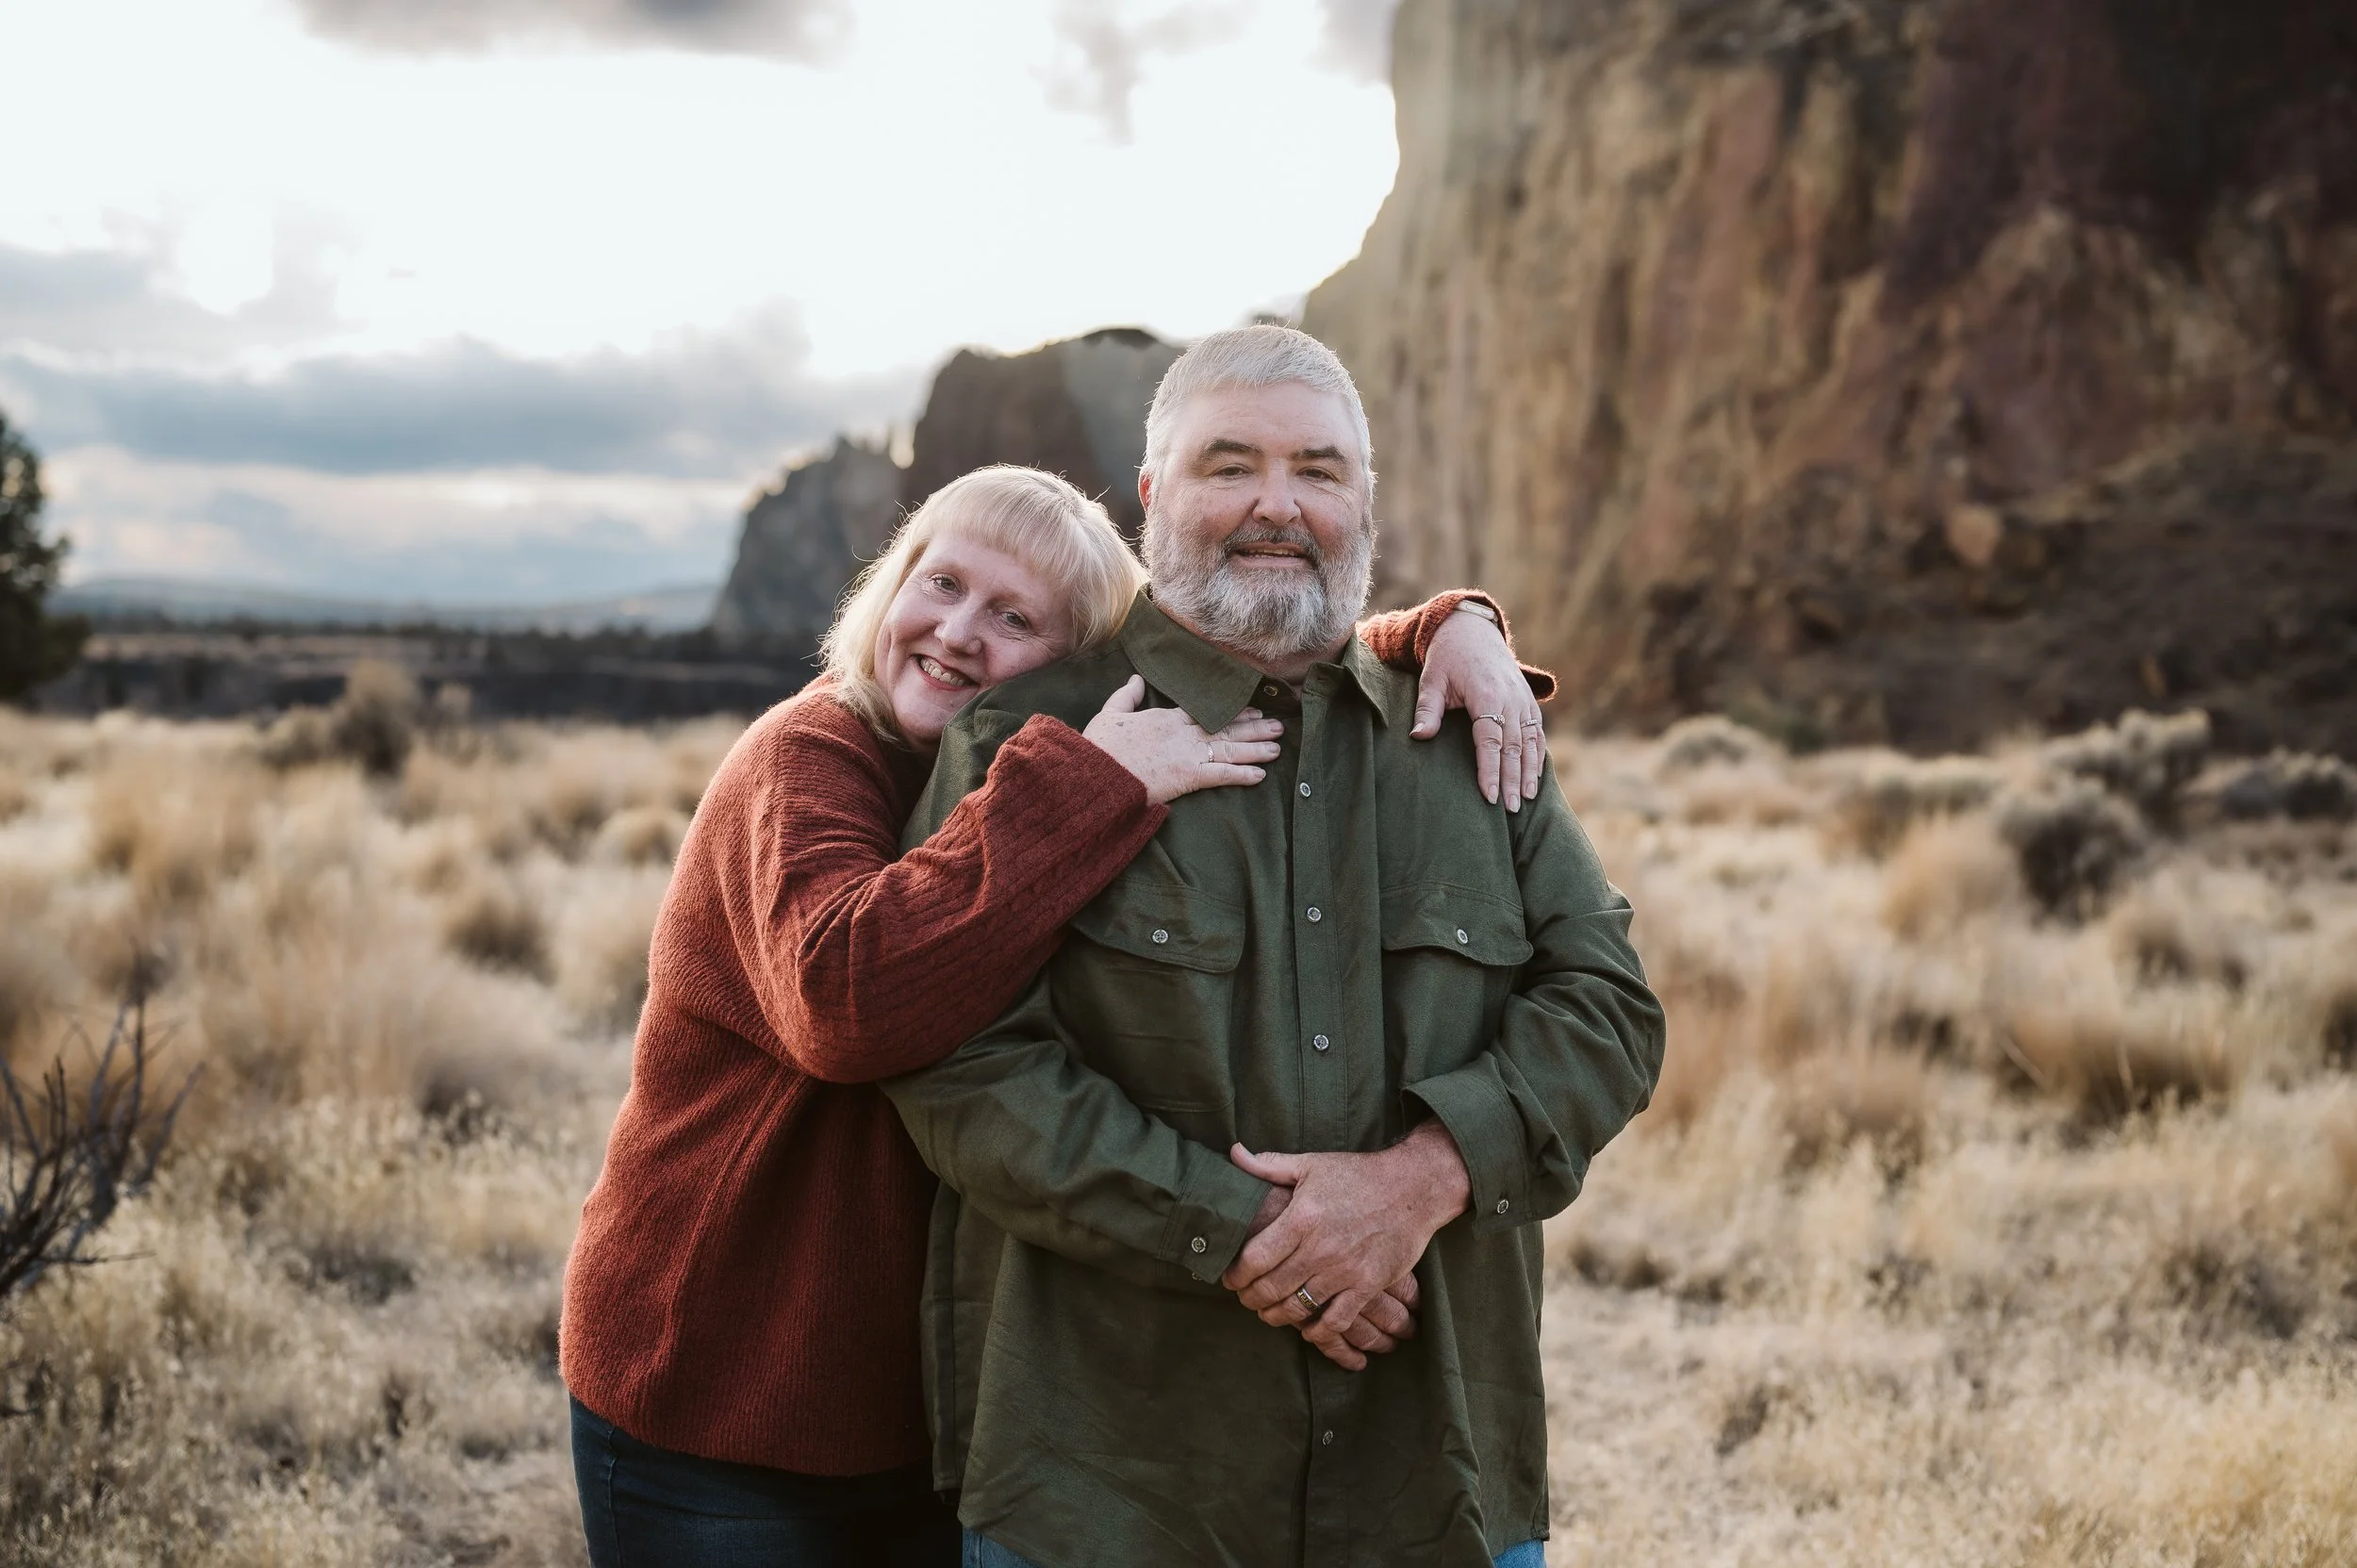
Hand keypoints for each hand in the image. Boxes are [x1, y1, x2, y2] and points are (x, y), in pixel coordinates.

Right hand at [1083, 676, 1280, 803]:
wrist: (1097, 773)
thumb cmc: (1100, 747)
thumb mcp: (1110, 714)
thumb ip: (1126, 696)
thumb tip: (1136, 679)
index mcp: (1165, 718)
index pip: (1206, 712)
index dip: (1231, 712)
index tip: (1251, 708)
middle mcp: (1182, 733)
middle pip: (1225, 729)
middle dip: (1253, 727)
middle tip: (1278, 725)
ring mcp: (1187, 754)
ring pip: (1229, 749)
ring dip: (1256, 747)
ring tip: (1278, 745)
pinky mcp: (1188, 777)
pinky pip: (1221, 775)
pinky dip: (1242, 774)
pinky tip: (1261, 775)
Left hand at [1220, 1122, 1470, 1359]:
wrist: (1413, 1187)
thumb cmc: (1358, 1175)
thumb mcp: (1311, 1163)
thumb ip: (1268, 1165)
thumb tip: (1233, 1153)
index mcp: (1301, 1217)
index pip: (1254, 1258)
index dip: (1236, 1275)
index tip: (1230, 1280)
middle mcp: (1320, 1247)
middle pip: (1271, 1288)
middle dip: (1251, 1299)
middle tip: (1245, 1300)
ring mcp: (1345, 1270)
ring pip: (1298, 1308)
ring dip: (1277, 1316)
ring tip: (1269, 1313)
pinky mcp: (1368, 1285)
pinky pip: (1336, 1321)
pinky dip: (1317, 1331)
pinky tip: (1308, 1328)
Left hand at [1413, 605, 1545, 809]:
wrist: (1471, 631)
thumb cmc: (1447, 658)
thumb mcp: (1431, 680)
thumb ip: (1428, 709)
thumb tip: (1419, 737)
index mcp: (1486, 695)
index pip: (1490, 741)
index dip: (1490, 770)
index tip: (1489, 796)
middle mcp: (1510, 699)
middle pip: (1514, 747)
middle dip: (1512, 780)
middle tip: (1511, 809)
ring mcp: (1523, 700)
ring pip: (1530, 742)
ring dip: (1528, 773)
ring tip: (1525, 801)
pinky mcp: (1529, 701)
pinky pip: (1537, 733)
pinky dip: (1537, 757)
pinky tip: (1534, 779)